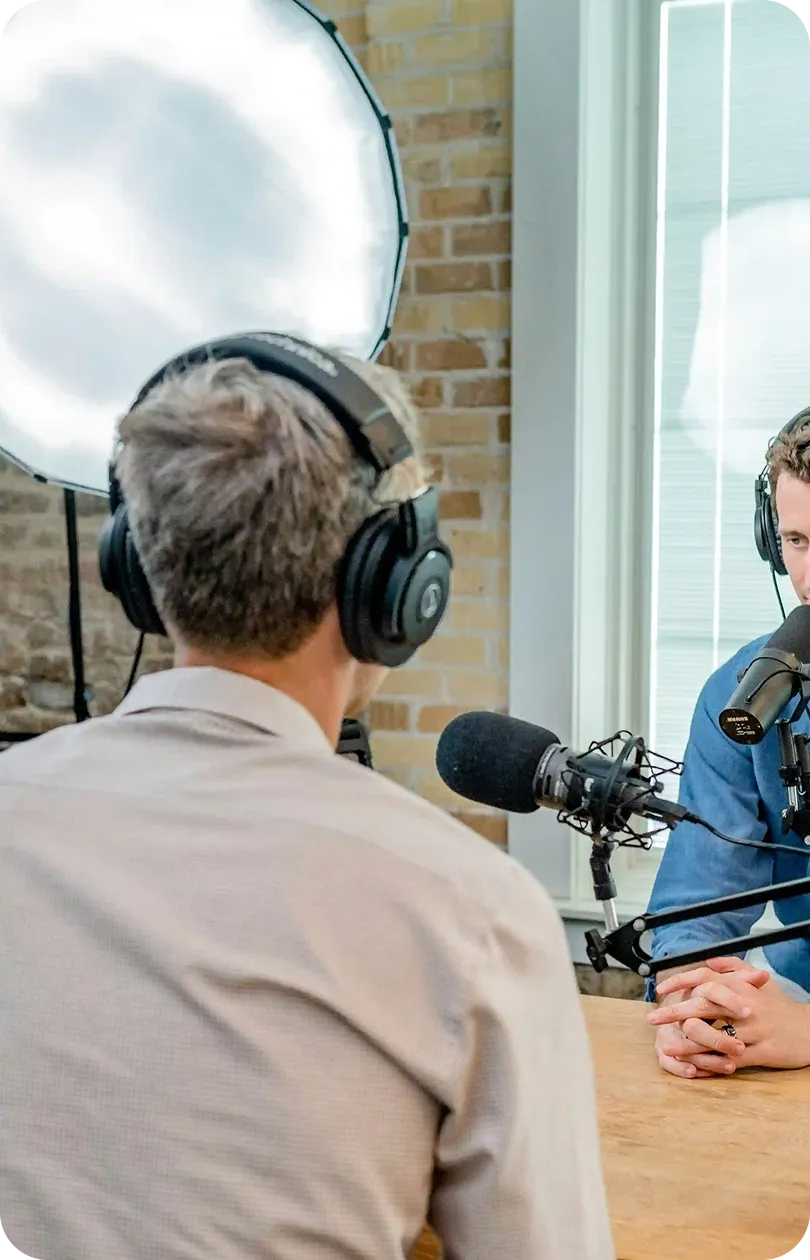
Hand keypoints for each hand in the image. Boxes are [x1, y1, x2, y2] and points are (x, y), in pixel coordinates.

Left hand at [649, 955, 809, 1070]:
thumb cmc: (780, 1007)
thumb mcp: (759, 982)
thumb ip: (734, 969)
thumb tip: (710, 961)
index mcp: (741, 987)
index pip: (706, 979)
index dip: (681, 982)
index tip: (660, 989)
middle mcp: (745, 1006)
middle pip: (704, 1006)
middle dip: (674, 1012)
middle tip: (652, 1018)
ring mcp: (755, 1030)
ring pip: (715, 1035)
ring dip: (688, 1043)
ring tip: (667, 1047)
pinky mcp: (763, 1052)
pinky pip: (732, 1059)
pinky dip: (713, 1063)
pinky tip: (696, 1067)